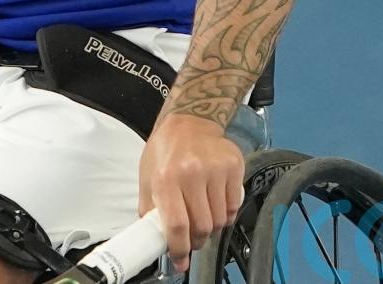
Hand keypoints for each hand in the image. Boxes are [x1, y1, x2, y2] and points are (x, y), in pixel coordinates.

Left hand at [138, 114, 244, 271]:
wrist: (189, 121)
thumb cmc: (165, 151)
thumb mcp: (148, 177)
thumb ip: (151, 208)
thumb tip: (154, 239)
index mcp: (165, 178)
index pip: (176, 224)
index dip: (179, 249)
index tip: (180, 261)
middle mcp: (191, 173)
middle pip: (202, 226)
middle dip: (197, 241)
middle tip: (193, 239)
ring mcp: (215, 169)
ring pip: (220, 219)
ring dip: (212, 228)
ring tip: (203, 218)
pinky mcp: (234, 166)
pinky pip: (234, 205)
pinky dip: (226, 213)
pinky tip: (216, 205)